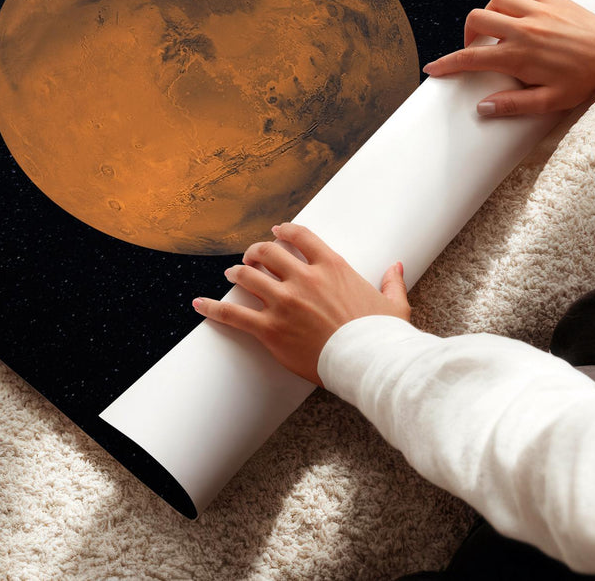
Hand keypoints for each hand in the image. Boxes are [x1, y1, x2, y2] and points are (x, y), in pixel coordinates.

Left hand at [191, 222, 409, 385]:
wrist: (370, 363)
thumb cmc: (382, 336)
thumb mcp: (393, 304)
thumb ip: (392, 282)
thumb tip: (396, 267)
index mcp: (332, 267)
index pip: (300, 236)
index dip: (284, 231)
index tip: (276, 232)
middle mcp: (304, 278)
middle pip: (268, 253)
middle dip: (255, 252)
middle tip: (250, 257)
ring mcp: (284, 302)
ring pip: (248, 277)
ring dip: (237, 273)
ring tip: (231, 274)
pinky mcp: (270, 329)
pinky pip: (234, 314)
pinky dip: (213, 308)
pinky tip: (198, 304)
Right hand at [422, 0, 594, 116]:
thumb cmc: (584, 80)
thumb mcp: (550, 101)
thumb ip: (513, 105)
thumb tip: (482, 108)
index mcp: (518, 55)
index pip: (470, 58)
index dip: (446, 64)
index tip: (433, 68)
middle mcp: (522, 28)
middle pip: (476, 20)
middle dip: (467, 34)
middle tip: (475, 48)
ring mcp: (536, 10)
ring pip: (496, 1)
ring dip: (490, 15)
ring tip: (498, 30)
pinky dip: (515, 5)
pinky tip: (523, 18)